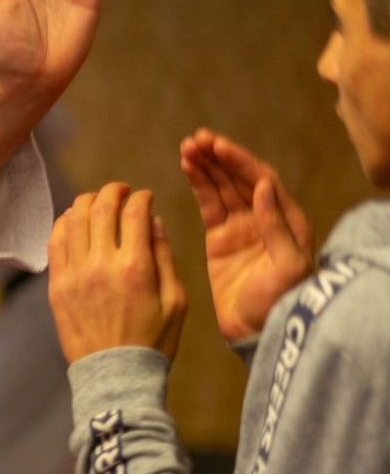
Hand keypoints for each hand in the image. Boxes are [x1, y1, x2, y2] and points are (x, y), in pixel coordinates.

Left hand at [49, 184, 187, 363]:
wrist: (115, 375)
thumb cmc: (153, 340)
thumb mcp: (176, 301)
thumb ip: (164, 258)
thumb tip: (154, 222)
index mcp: (136, 268)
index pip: (134, 213)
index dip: (141, 197)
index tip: (145, 196)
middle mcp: (101, 266)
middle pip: (100, 209)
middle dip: (112, 191)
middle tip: (120, 190)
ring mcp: (74, 275)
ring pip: (73, 220)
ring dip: (86, 203)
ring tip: (96, 202)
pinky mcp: (57, 286)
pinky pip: (55, 243)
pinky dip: (64, 224)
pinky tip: (73, 220)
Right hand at [180, 129, 313, 337]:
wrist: (256, 332)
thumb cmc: (278, 302)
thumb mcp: (287, 266)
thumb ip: (276, 225)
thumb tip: (263, 186)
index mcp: (288, 221)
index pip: (262, 180)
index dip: (239, 161)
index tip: (217, 145)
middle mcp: (265, 219)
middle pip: (239, 179)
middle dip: (218, 157)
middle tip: (195, 140)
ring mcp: (241, 228)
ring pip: (222, 187)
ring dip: (205, 166)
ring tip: (186, 148)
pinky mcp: (220, 239)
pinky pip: (208, 205)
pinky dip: (198, 185)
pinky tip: (187, 167)